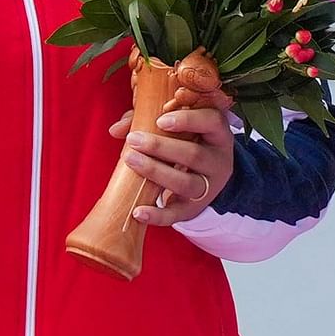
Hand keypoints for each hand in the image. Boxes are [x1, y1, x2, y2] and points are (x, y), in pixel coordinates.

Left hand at [110, 104, 236, 225]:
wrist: (206, 175)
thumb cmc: (187, 140)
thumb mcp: (177, 125)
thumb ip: (147, 120)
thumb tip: (116, 129)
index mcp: (218, 134)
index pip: (213, 122)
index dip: (187, 120)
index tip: (160, 120)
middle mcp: (218, 161)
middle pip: (194, 155)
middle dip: (160, 147)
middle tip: (134, 140)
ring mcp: (209, 187)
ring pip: (186, 183)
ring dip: (156, 172)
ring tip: (130, 160)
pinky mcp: (195, 208)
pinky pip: (178, 214)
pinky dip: (157, 215)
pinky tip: (138, 211)